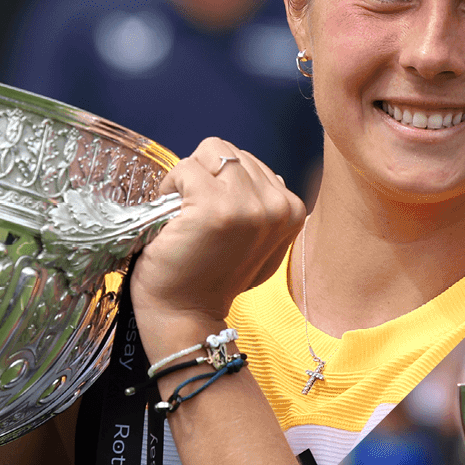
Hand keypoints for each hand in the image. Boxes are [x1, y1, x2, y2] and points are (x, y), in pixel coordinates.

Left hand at [129, 138, 306, 355]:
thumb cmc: (213, 276)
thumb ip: (262, 205)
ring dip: (188, 179)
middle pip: (229, 152)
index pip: (249, 160)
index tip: (213, 216)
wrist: (186, 313)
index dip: (220, 182)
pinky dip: (170, 186)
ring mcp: (249, 206)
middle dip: (205, 175)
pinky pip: (186, 168)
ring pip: (209, 153)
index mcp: (293, 210)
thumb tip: (249, 175)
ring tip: (186, 215)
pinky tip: (174, 218)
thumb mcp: (258, 240)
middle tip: (195, 215)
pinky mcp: (216, 207)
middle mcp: (279, 205)